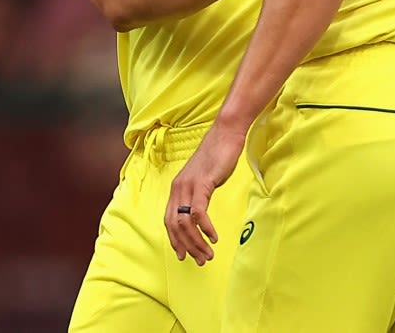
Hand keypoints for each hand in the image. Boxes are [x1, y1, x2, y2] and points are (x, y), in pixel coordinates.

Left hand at [165, 121, 245, 265]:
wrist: (225, 134)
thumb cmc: (217, 157)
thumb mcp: (204, 180)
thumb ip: (199, 195)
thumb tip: (200, 215)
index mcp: (177, 188)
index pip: (168, 221)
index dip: (175, 241)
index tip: (184, 256)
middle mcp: (178, 188)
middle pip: (174, 226)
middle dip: (186, 247)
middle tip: (200, 260)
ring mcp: (188, 185)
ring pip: (185, 223)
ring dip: (196, 242)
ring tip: (208, 254)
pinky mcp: (201, 183)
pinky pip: (198, 212)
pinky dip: (205, 228)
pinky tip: (213, 237)